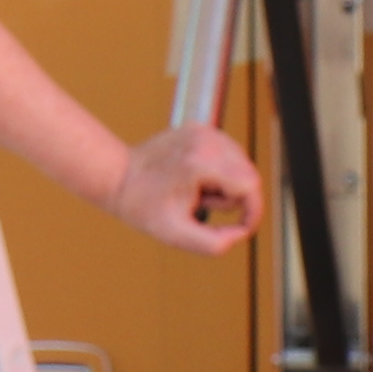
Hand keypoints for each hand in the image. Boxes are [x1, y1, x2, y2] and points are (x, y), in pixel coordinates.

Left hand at [111, 120, 264, 253]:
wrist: (119, 176)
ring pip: (241, 164)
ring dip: (226, 184)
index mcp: (200, 163)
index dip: (253, 211)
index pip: (250, 185)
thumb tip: (239, 233)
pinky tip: (196, 178)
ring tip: (196, 191)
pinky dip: (219, 170)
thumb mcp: (176, 235)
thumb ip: (213, 244)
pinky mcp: (201, 128)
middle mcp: (205, 140)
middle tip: (202, 204)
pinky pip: (228, 154)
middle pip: (248, 175)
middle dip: (233, 198)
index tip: (243, 227)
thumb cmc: (142, 204)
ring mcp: (204, 131)